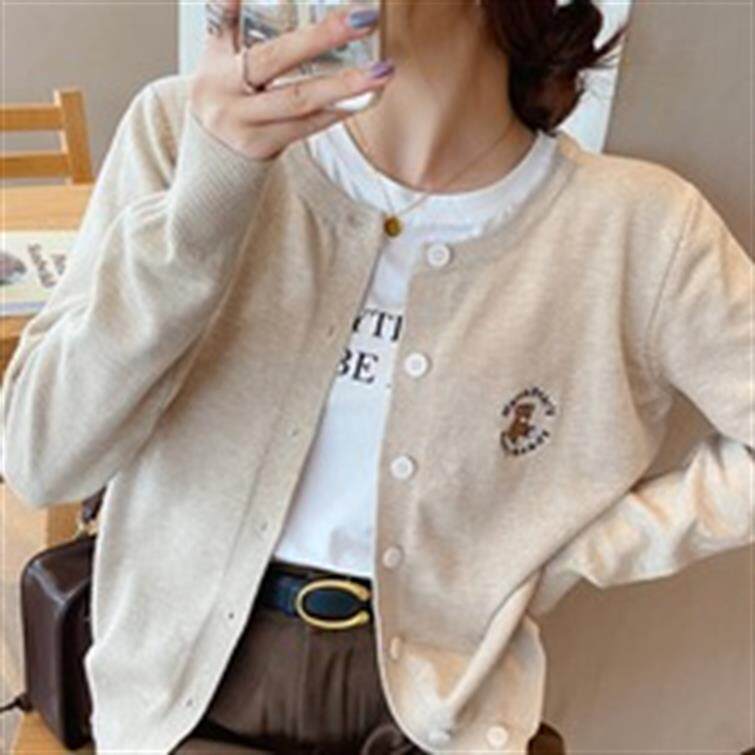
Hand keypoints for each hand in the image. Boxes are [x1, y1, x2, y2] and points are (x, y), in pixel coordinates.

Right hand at [189, 0, 393, 160]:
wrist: (213, 162)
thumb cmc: (224, 99)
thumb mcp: (216, 59)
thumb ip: (228, 22)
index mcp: (214, 61)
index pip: (224, 19)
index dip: (239, 2)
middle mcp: (224, 91)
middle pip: (275, 58)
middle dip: (321, 36)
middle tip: (363, 19)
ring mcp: (243, 122)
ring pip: (298, 99)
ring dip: (343, 84)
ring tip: (381, 70)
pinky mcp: (263, 146)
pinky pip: (307, 126)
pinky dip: (336, 111)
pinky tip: (364, 98)